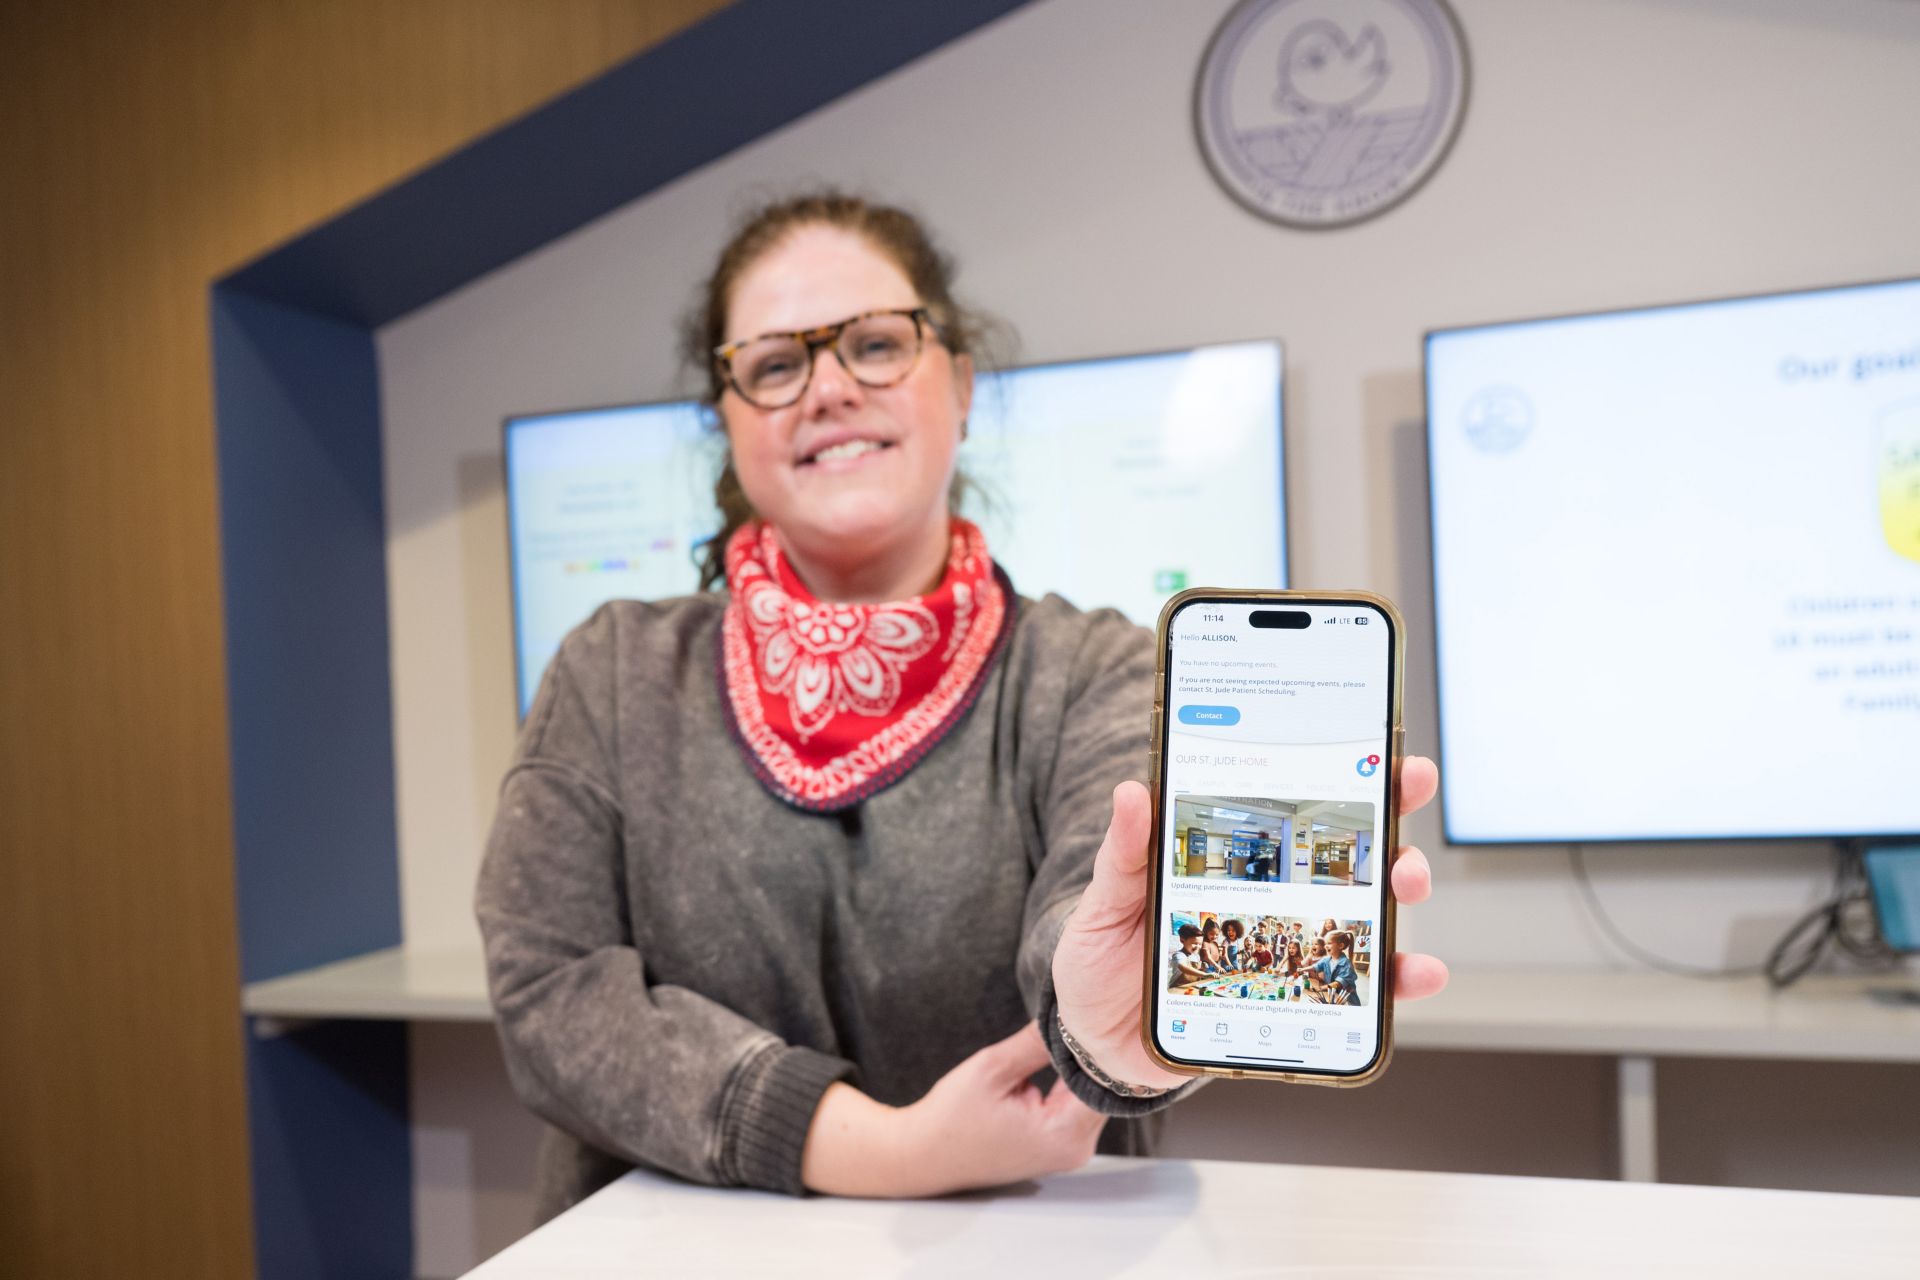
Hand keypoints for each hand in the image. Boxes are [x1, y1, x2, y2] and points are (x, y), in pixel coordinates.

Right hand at [800, 1022, 1102, 1197]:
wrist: (924, 1155)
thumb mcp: (992, 1069)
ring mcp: (1070, 1149)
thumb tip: (1069, 1012)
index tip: (1089, 1010)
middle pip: (1104, 1087)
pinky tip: (1058, 1055)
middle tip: (1077, 1011)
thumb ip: (1036, 1042)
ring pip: (1092, 1093)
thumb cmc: (951, 1118)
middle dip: (1090, 1051)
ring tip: (1062, 1030)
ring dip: (1079, 1064)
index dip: (1099, 1044)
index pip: (1106, 1080)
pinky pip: (1077, 1103)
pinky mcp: (1060, 1143)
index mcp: (1065, 1134)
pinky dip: (1069, 1078)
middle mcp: (1077, 1148)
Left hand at [1052, 756, 1449, 1088]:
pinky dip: (1394, 978)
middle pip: (1347, 851)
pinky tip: (1413, 970)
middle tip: (1403, 798)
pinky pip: (1357, 986)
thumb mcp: (1106, 902)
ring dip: (1400, 893)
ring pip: (1365, 911)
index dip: (1345, 775)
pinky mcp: (1297, 997)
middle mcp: (1273, 894)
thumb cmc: (1104, 961)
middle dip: (1391, 821)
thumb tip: (1132, 792)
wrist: (1097, 1041)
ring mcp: (1289, 944)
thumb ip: (1125, 854)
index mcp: (1231, 859)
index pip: (1296, 805)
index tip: (1383, 751)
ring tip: (1406, 884)